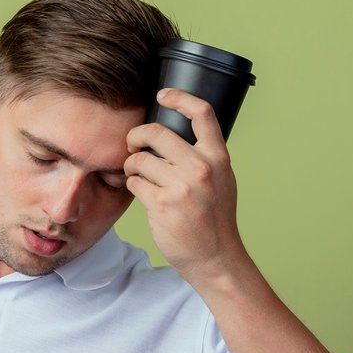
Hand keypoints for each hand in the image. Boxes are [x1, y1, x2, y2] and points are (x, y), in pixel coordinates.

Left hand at [124, 88, 246, 283]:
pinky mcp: (162, 205)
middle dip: (136, 136)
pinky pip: (135, 183)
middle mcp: (201, 168)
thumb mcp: (221, 180)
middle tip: (132, 144)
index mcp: (218, 157)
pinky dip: (133, 186)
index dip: (179, 97)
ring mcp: (181, 187)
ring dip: (131, 166)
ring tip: (136, 175)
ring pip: (139, 160)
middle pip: (156, 132)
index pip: (202, 113)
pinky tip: (141, 194)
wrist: (215, 257)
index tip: (162, 95)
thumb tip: (179, 134)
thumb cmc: (214, 219)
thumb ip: (204, 156)